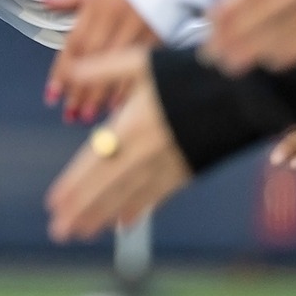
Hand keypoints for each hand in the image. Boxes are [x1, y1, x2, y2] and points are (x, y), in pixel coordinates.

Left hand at [43, 0, 159, 122]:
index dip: (62, 71)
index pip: (75, 43)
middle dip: (78, 89)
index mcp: (97, 5)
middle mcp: (115, 17)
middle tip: (68, 114)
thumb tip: (43, 0)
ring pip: (113, 66)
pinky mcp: (157, 36)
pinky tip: (114, 105)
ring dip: (98, 94)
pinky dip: (126, 86)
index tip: (52, 94)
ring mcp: (137, 28)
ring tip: (86, 115)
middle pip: (92, 60)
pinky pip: (138, 66)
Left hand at [46, 57, 191, 241]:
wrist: (242, 93)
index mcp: (131, 125)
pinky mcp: (186, 171)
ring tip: (82, 232)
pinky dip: (138, 209)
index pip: (94, 162)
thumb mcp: (142, 63)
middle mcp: (145, 151)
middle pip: (106, 186)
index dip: (73, 185)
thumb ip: (102, 69)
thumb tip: (70, 69)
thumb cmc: (190, 74)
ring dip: (103, 216)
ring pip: (129, 196)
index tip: (54, 203)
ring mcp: (166, 165)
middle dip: (81, 210)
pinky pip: (157, 196)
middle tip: (59, 231)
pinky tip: (124, 222)